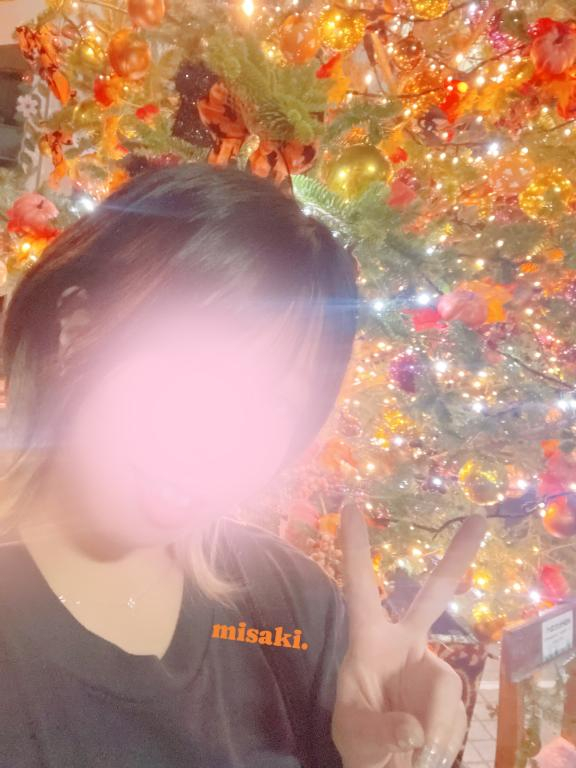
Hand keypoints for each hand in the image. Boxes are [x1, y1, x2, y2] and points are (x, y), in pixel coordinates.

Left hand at [331, 508, 486, 767]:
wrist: (388, 766)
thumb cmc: (361, 741)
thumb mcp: (355, 737)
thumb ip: (380, 733)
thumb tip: (416, 730)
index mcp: (367, 640)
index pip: (358, 587)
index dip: (355, 547)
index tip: (350, 504)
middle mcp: (402, 642)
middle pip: (433, 596)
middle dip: (457, 558)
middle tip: (479, 520)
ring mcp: (429, 664)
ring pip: (445, 687)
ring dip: (433, 728)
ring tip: (411, 753)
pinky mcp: (448, 689)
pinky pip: (454, 714)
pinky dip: (442, 740)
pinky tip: (425, 750)